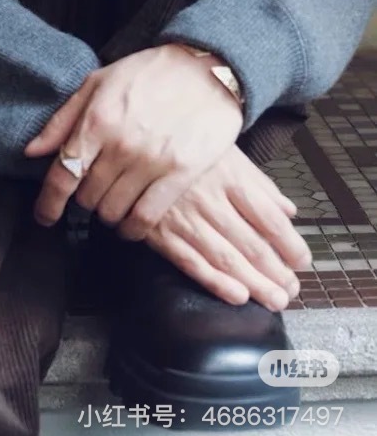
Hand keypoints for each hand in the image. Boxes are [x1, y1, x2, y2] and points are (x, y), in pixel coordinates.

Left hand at [24, 43, 243, 230]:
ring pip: (113, 210)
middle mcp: (120, 145)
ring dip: (107, 213)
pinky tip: (131, 223)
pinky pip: (146, 217)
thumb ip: (62, 120)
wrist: (205, 70)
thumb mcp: (97, 83)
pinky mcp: (180, 175)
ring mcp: (151, 162)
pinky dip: (133, 228)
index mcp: (97, 120)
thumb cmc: (147, 73)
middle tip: (91, 192)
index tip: (45, 216)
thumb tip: (31, 151)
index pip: (62, 174)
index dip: (48, 203)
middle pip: (87, 196)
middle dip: (83, 199)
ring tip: (112, 202)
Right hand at [129, 143, 312, 309]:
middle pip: (251, 243)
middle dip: (276, 272)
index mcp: (229, 176)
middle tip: (291, 290)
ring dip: (254, 284)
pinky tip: (237, 296)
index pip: (269, 218)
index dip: (290, 244)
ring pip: (225, 258)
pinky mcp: (159, 229)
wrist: (133, 135)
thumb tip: (289, 211)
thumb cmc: (187, 144)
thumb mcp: (227, 152)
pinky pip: (191, 261)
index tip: (302, 260)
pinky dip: (215, 282)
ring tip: (275, 300)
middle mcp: (209, 198)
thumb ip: (259, 183)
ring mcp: (183, 216)